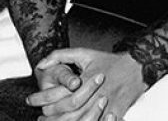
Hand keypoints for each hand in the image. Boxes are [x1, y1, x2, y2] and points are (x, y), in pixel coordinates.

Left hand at [28, 48, 146, 120]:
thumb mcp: (84, 53)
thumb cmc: (109, 61)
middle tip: (39, 117)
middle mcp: (93, 95)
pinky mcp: (114, 114)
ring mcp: (104, 106)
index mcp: (84, 81)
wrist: (137, 67)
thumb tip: (41, 64)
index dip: (41, 99)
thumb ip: (61, 56)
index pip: (58, 96)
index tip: (31, 100)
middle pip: (66, 113)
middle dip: (49, 116)